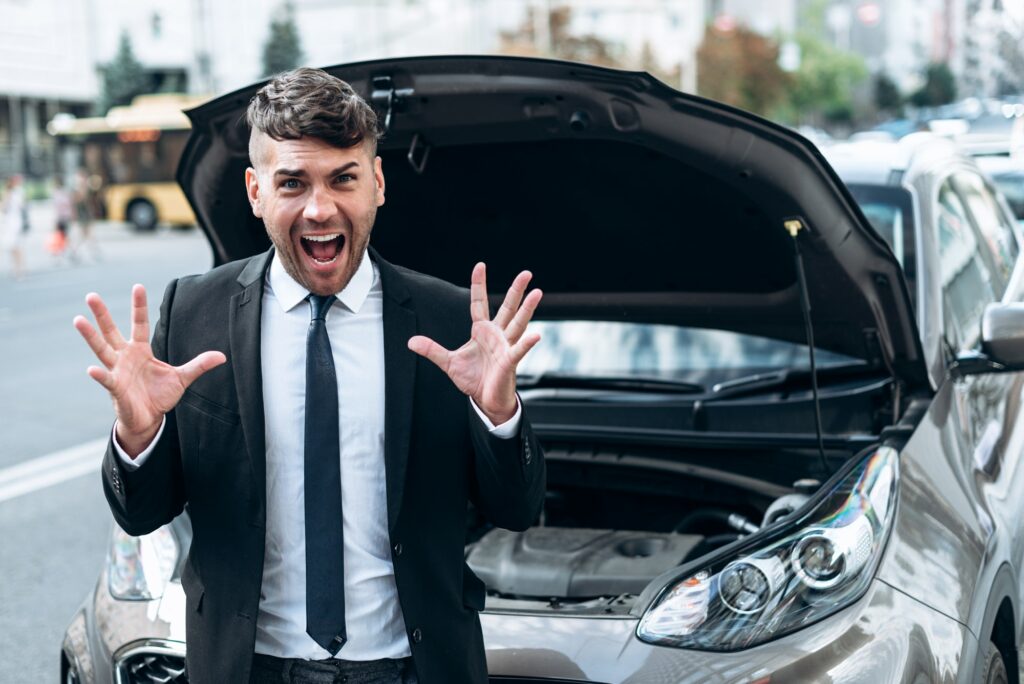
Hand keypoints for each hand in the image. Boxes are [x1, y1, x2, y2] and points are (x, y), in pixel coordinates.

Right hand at [74, 284, 225, 456]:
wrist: (149, 419)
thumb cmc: (160, 395)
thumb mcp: (183, 378)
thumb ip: (199, 365)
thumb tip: (222, 356)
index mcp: (141, 350)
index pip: (140, 323)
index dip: (139, 306)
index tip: (138, 286)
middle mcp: (125, 357)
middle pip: (111, 331)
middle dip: (102, 315)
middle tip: (91, 296)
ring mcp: (118, 371)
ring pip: (101, 350)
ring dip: (90, 336)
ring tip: (78, 320)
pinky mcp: (116, 389)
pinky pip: (107, 380)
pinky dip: (100, 375)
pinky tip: (91, 369)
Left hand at [408, 263, 541, 424]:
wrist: (486, 400)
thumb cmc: (473, 379)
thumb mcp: (448, 363)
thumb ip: (432, 350)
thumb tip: (411, 341)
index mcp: (482, 331)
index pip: (479, 303)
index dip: (479, 284)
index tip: (480, 266)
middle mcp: (497, 334)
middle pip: (507, 307)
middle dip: (516, 290)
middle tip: (526, 272)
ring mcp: (505, 346)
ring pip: (518, 323)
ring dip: (527, 308)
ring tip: (537, 292)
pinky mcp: (509, 361)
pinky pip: (518, 350)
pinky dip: (527, 343)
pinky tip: (535, 336)